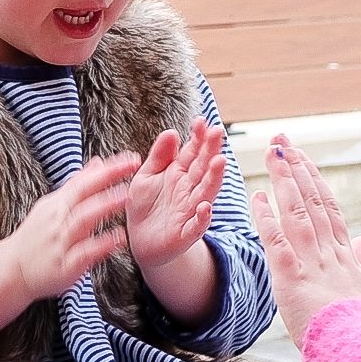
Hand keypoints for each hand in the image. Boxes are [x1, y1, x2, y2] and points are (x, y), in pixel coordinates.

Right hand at [0, 154, 140, 348]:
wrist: (12, 270)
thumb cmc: (37, 237)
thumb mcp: (53, 207)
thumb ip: (78, 186)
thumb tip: (98, 162)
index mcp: (57, 204)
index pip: (83, 180)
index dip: (107, 169)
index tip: (130, 158)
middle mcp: (57, 220)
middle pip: (82, 194)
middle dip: (107, 179)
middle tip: (132, 168)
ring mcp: (60, 242)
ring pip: (82, 220)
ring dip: (104, 206)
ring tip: (126, 197)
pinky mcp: (65, 265)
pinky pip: (84, 252)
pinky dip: (102, 244)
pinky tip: (119, 238)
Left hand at [126, 123, 229, 323]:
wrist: (140, 241)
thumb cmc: (145, 205)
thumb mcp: (146, 176)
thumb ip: (159, 156)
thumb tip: (171, 131)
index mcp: (180, 173)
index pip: (193, 152)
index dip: (198, 137)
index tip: (201, 121)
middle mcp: (190, 190)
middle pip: (203, 168)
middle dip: (211, 150)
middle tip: (217, 132)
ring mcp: (190, 211)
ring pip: (206, 192)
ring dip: (214, 178)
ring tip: (219, 161)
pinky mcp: (186, 233)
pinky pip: (197, 225)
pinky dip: (202, 217)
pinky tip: (204, 206)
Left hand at [252, 136, 360, 337]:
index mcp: (346, 257)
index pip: (329, 209)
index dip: (315, 181)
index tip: (304, 159)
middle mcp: (331, 253)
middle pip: (314, 202)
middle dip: (297, 169)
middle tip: (282, 140)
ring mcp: (313, 264)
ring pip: (298, 212)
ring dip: (284, 180)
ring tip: (272, 152)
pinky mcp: (293, 279)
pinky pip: (277, 242)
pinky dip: (266, 218)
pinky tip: (256, 197)